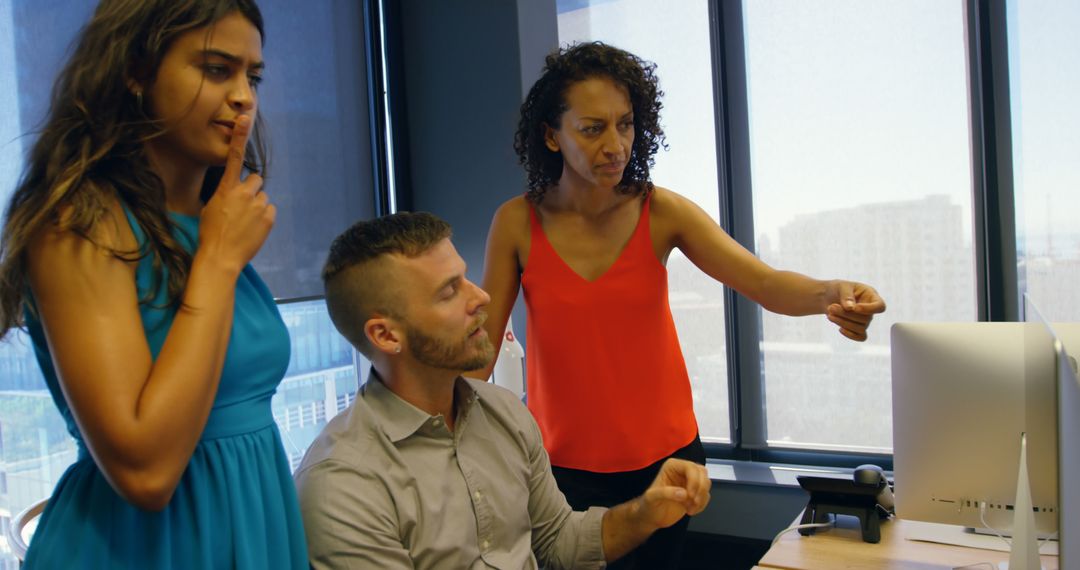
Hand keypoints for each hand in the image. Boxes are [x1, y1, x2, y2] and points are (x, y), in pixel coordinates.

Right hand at [198, 115, 274, 273]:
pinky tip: (253, 228)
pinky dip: (264, 217)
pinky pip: (270, 209)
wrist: (221, 256)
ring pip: (263, 197)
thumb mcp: (210, 208)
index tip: (244, 118)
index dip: (239, 136)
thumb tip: (234, 192)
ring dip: (257, 205)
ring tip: (245, 222)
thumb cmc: (210, 233)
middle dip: (251, 189)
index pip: (234, 158)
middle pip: (256, 179)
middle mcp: (244, 193)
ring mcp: (258, 205)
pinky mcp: (269, 217)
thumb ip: (225, 194)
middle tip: (242, 206)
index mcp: (226, 189)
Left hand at [637, 458, 710, 529]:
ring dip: (701, 497)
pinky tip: (691, 511)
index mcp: (672, 466)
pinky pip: (706, 495)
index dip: (694, 480)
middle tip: (693, 502)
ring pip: (706, 483)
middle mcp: (682, 471)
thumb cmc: (649, 505)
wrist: (652, 518)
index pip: (690, 467)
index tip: (690, 495)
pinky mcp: (694, 493)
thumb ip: (665, 493)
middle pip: (702, 473)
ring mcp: (690, 482)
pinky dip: (702, 504)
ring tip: (690, 509)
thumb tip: (684, 494)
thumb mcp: (652, 497)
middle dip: (700, 488)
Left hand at [826, 281, 885, 341]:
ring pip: (861, 328)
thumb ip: (846, 296)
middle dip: (846, 314)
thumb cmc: (838, 289)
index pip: (880, 306)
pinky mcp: (858, 328)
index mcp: (871, 296)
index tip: (855, 307)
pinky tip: (840, 328)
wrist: (828, 297)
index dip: (870, 309)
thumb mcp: (841, 287)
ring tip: (830, 314)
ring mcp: (865, 320)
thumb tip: (851, 308)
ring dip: (843, 323)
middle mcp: (871, 309)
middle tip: (831, 307)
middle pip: (866, 318)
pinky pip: (860, 337)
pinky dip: (850, 335)